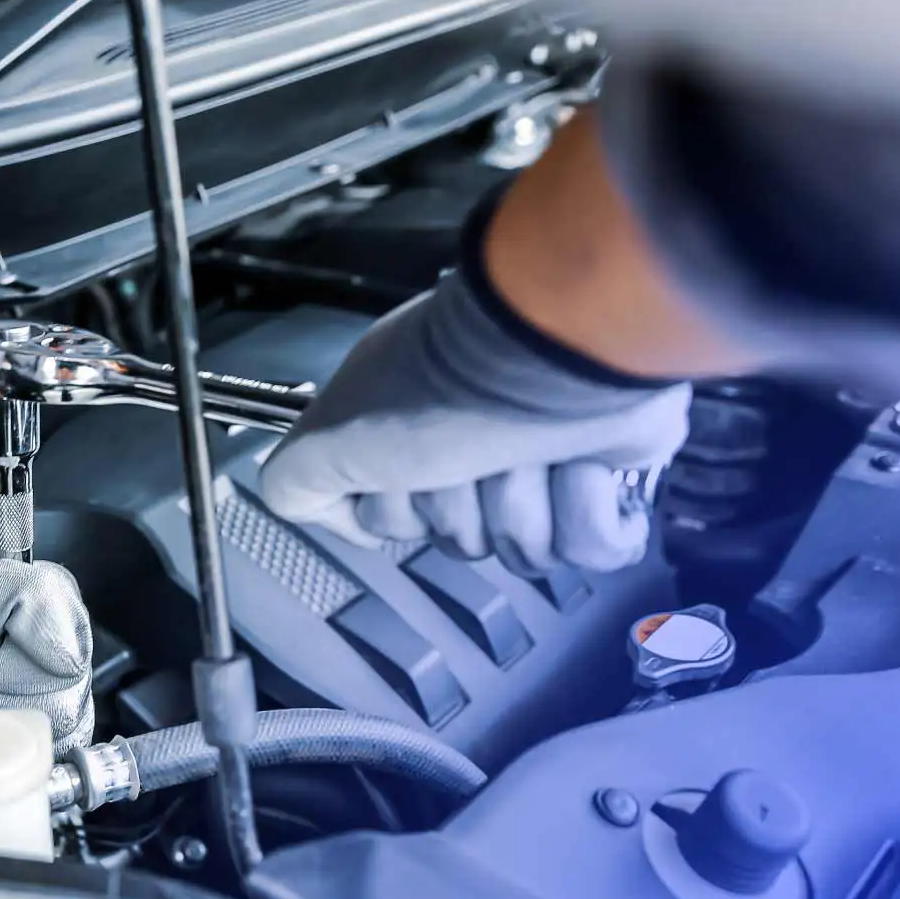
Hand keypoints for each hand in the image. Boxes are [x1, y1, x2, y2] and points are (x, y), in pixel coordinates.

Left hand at [0, 560, 93, 756]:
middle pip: (67, 700)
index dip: (26, 657)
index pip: (74, 653)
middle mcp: (46, 668)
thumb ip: (27, 597)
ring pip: (51, 737)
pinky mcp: (12, 759)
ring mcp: (31, 717)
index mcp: (43, 619)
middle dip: (6, 691)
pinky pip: (37, 770)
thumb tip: (69, 657)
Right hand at [259, 271, 691, 575]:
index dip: (394, 512)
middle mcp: (467, 446)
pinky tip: (580, 466)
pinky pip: (593, 546)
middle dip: (466, 508)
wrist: (558, 349)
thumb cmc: (444, 391)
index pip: (387, 524)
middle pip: (458, 541)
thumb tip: (340, 520)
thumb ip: (295, 483)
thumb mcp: (327, 440)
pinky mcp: (604, 479)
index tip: (401, 468)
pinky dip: (588, 511)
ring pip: (526, 549)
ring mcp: (537, 463)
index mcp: (404, 433)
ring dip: (528, 505)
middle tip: (469, 451)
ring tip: (531, 448)